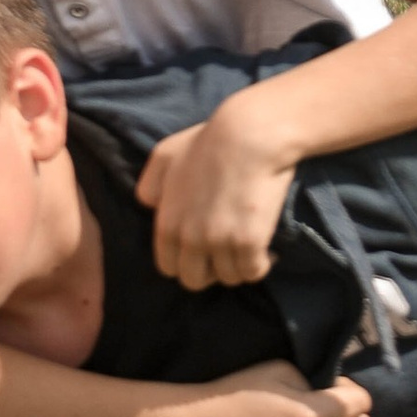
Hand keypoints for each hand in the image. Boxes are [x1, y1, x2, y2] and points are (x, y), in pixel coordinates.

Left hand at [136, 102, 297, 288]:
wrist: (247, 135)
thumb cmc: (207, 141)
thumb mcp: (165, 156)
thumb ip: (150, 184)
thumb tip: (149, 206)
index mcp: (167, 223)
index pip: (168, 268)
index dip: (186, 262)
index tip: (203, 252)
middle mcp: (189, 238)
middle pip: (195, 281)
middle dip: (210, 271)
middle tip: (226, 254)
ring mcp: (219, 242)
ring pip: (228, 278)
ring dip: (239, 267)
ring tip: (247, 248)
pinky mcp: (249, 242)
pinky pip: (253, 272)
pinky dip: (261, 264)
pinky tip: (267, 250)